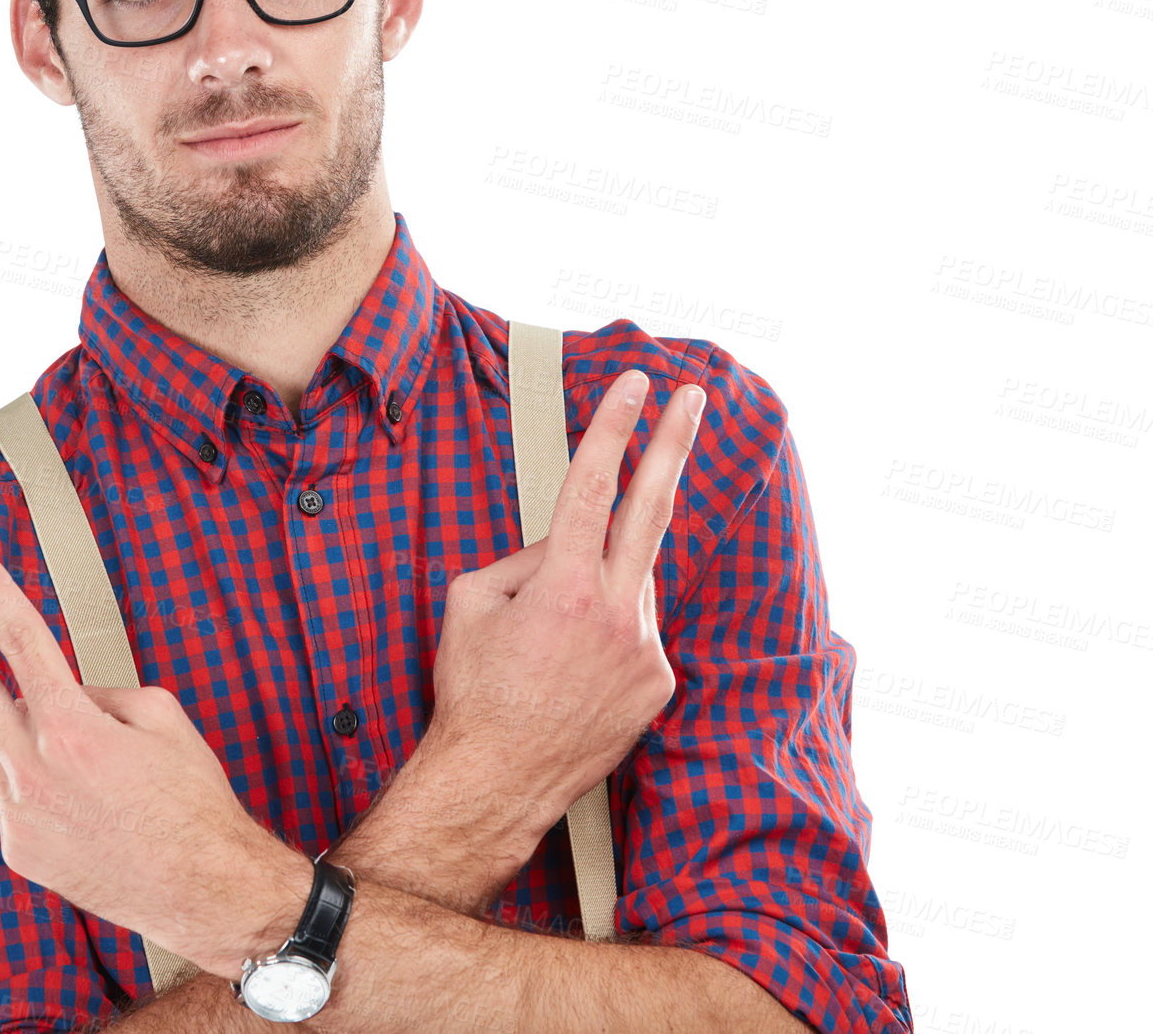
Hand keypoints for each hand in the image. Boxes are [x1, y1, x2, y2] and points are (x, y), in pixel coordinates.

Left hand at [0, 536, 310, 980]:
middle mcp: (31, 769)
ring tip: (100, 766)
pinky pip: (19, 790)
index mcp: (71, 727)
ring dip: (36, 735)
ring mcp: (16, 813)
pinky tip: (94, 805)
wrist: (201, 887)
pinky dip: (47, 781)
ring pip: (7, 744)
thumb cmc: (192, 799)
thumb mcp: (164, 718)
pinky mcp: (16, 848)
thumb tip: (66, 694)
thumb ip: (102, 693)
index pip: (21, 637)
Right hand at [420, 369, 704, 829]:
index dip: (613, 426)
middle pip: (653, 506)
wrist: (497, 780)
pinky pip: (639, 624)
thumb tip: (561, 541)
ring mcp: (645, 648)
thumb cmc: (473, 690)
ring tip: (554, 632)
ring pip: (633, 576)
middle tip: (693, 397)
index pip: (593, 484)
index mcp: (564, 587)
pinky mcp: (659, 680)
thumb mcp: (470, 601)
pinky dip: (612, 623)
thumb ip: (523, 556)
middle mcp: (616, 612)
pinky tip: (574, 663)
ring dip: (603, 576)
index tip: (634, 384)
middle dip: (673, 443)